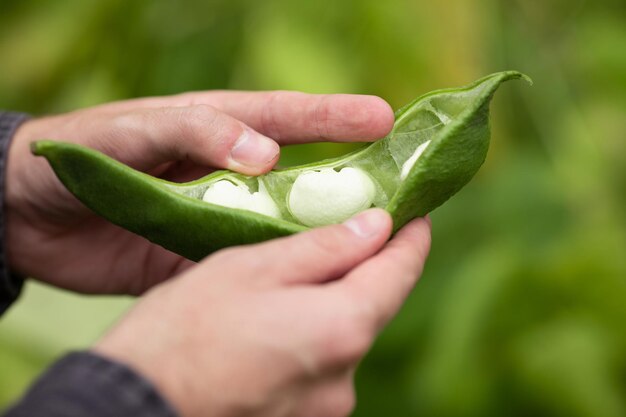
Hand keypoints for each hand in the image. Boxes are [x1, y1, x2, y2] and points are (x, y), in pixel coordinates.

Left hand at [6, 92, 393, 293]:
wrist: (28, 215)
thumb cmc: (79, 154)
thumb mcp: (134, 131)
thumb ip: (196, 133)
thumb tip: (266, 153)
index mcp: (217, 129)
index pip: (289, 116)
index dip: (337, 116)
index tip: (385, 119)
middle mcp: (229, 174)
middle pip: (302, 175)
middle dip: (351, 180)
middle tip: (400, 189)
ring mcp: (219, 218)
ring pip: (283, 225)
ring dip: (323, 233)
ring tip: (371, 243)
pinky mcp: (200, 259)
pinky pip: (250, 266)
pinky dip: (279, 275)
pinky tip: (310, 286)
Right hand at [95, 209, 430, 416]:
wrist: (135, 405)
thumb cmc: (182, 330)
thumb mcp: (251, 267)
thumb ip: (323, 247)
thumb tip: (377, 225)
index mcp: (341, 328)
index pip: (401, 272)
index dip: (412, 236)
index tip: (414, 211)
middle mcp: (346, 377)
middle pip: (374, 305)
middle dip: (364, 267)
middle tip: (342, 230)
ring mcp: (327, 408)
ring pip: (345, 335)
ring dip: (332, 303)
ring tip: (292, 278)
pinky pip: (323, 365)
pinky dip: (311, 335)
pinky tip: (274, 322)